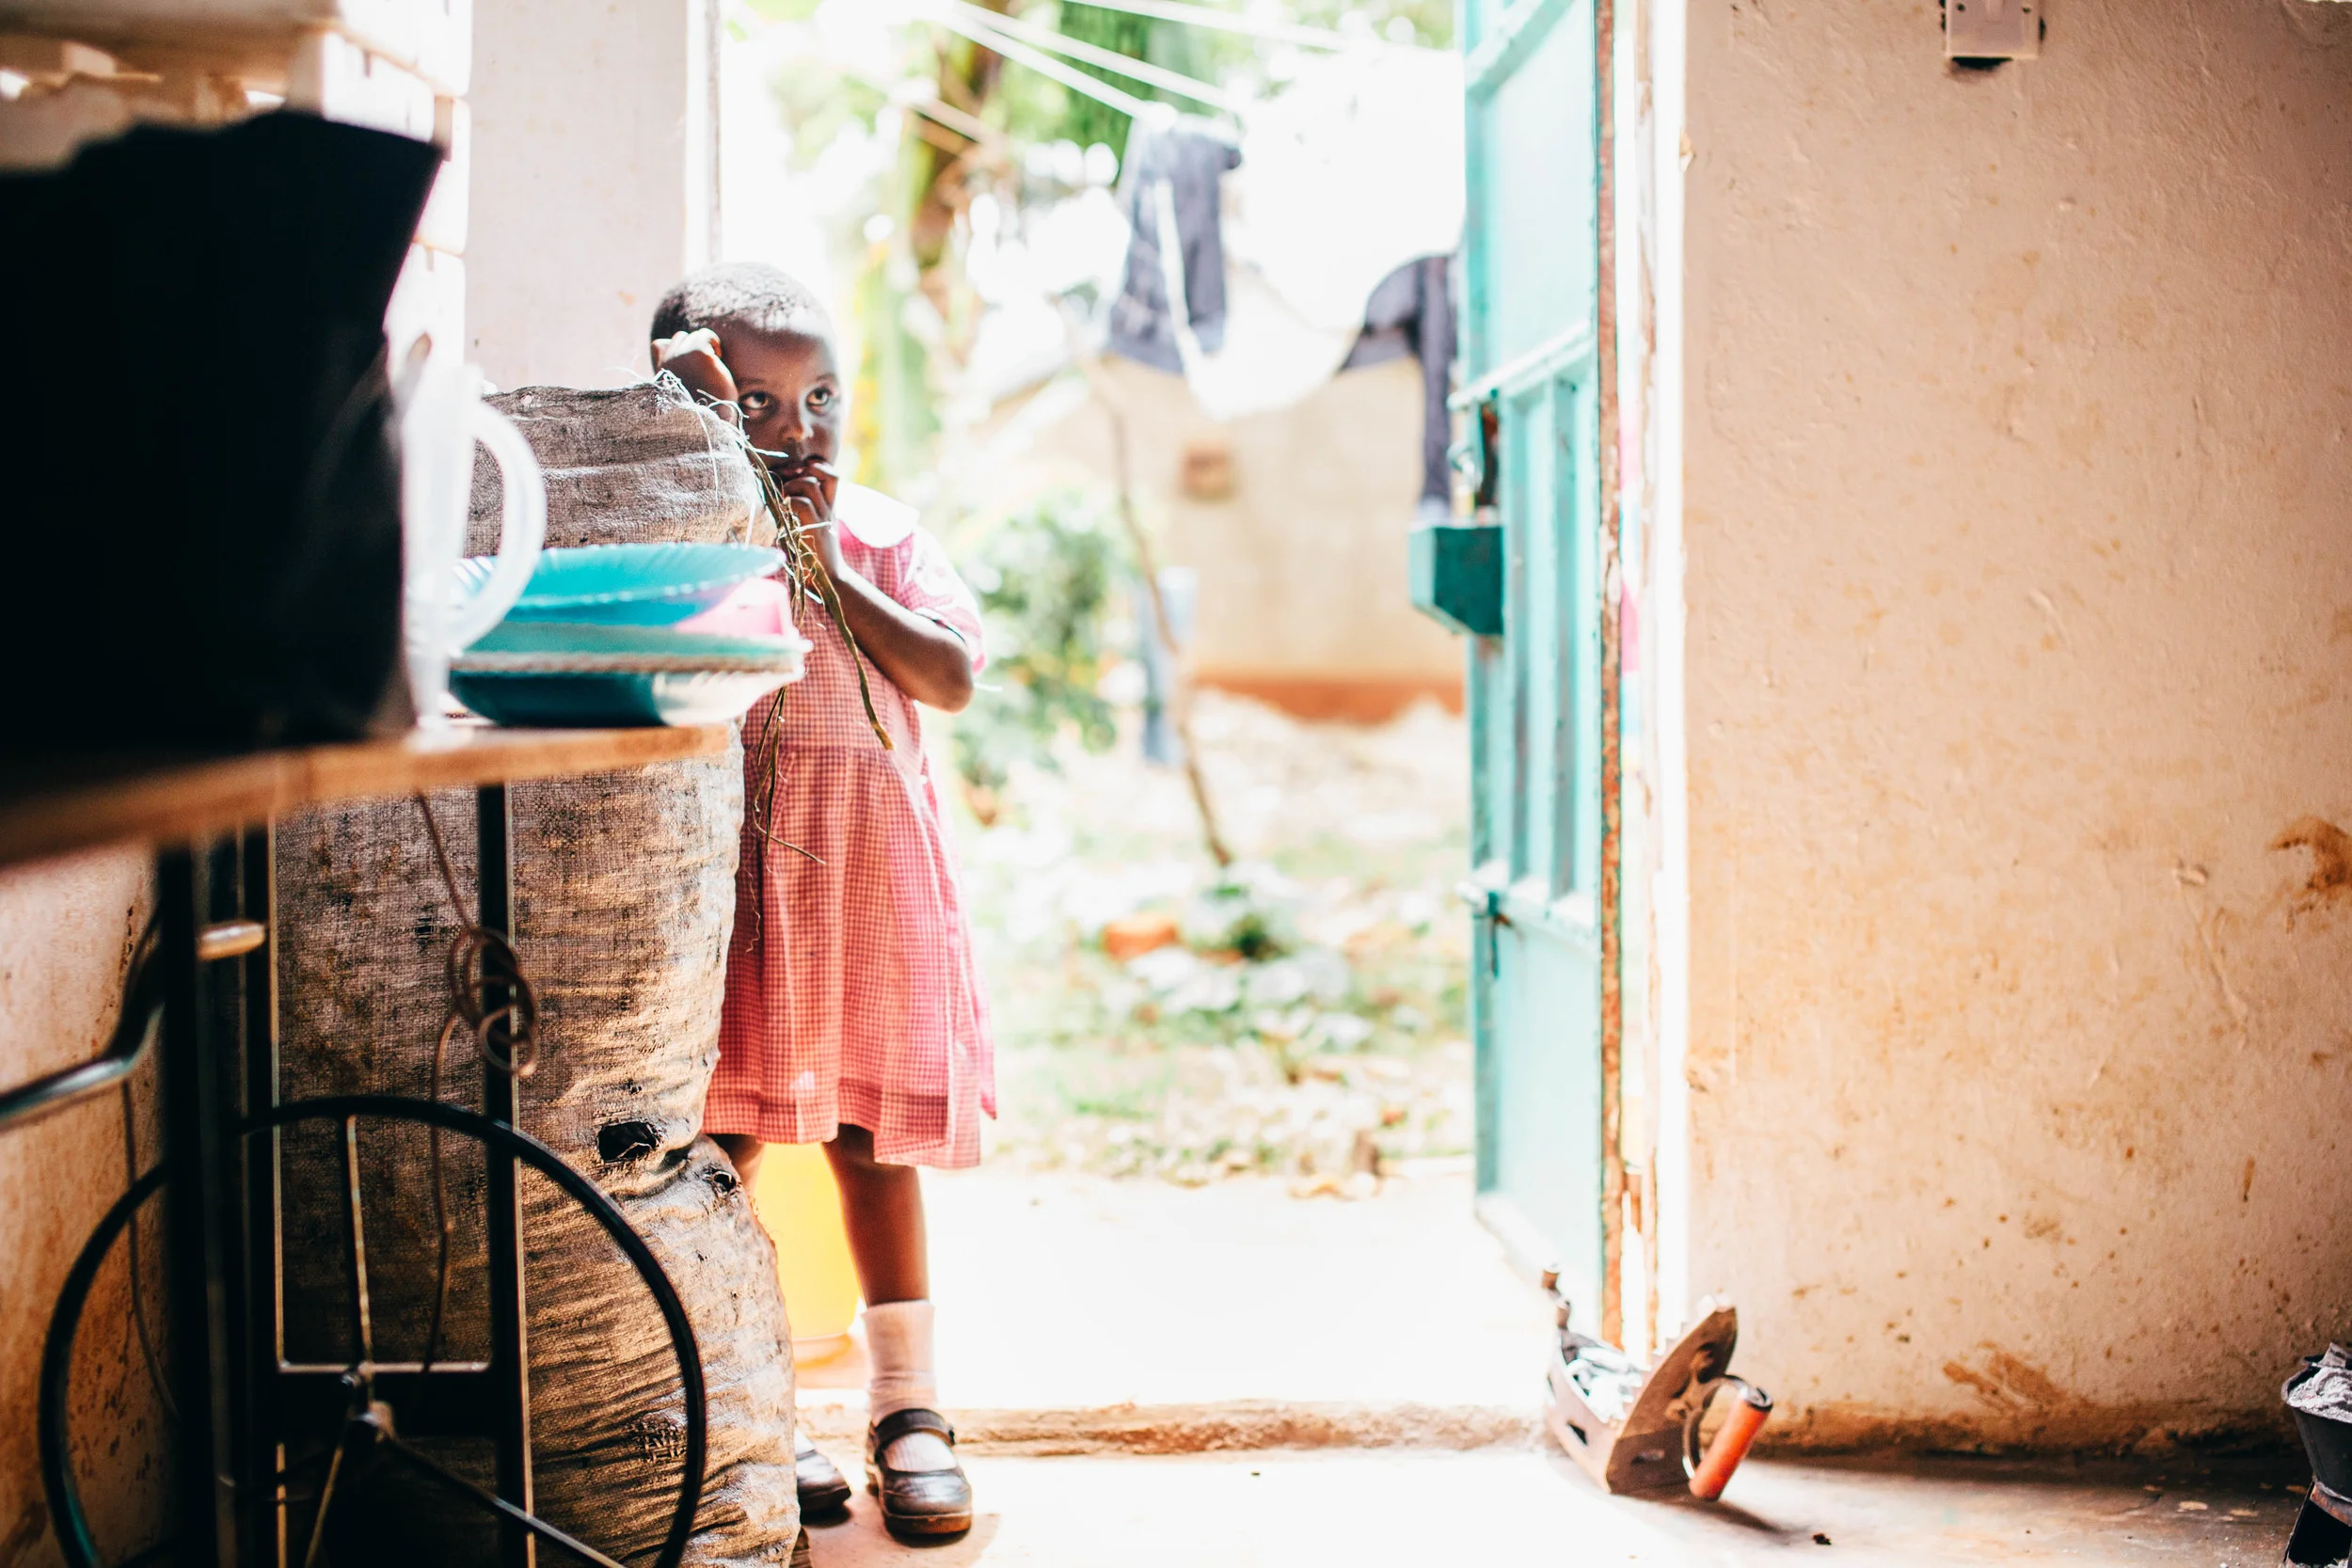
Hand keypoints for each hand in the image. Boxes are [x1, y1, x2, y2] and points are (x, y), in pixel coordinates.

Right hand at [649, 328, 738, 420]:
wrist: (708, 421)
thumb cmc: (700, 413)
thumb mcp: (680, 394)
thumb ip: (677, 375)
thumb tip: (678, 358)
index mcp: (660, 373)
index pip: (658, 346)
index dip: (675, 350)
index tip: (689, 365)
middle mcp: (666, 361)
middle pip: (679, 338)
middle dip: (693, 348)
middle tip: (705, 369)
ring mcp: (680, 354)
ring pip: (693, 336)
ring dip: (705, 346)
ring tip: (712, 366)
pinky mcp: (697, 351)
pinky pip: (706, 336)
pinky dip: (714, 345)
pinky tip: (718, 362)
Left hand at [777, 458, 843, 578]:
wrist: (829, 580)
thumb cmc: (813, 556)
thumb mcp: (810, 527)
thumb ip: (801, 510)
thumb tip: (776, 493)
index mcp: (829, 506)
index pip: (830, 473)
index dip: (815, 466)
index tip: (798, 473)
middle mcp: (828, 508)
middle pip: (819, 471)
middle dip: (797, 472)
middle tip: (784, 483)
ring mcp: (822, 517)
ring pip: (808, 484)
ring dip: (790, 487)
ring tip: (782, 501)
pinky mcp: (814, 529)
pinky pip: (801, 503)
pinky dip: (788, 503)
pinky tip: (781, 514)